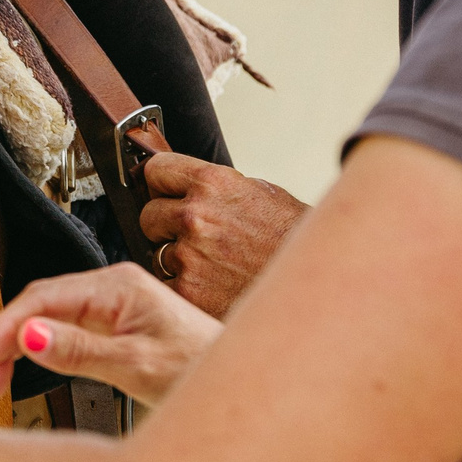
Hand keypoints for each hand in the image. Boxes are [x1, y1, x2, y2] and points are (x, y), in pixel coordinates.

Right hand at [0, 263, 221, 407]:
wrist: (232, 375)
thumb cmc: (198, 364)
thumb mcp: (135, 363)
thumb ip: (79, 350)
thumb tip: (29, 335)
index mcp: (116, 285)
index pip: (43, 297)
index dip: (8, 327)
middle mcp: (111, 287)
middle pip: (40, 304)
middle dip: (5, 339)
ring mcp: (111, 304)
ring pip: (48, 316)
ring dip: (18, 346)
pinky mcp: (113, 322)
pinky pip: (64, 328)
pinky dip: (39, 348)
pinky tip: (24, 365)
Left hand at [136, 153, 309, 317]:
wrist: (312, 284)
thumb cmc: (291, 239)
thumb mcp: (259, 193)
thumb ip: (217, 189)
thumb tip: (186, 187)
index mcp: (212, 184)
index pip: (155, 170)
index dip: (158, 183)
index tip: (162, 192)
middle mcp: (196, 215)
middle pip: (149, 215)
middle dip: (165, 226)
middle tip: (193, 237)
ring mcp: (189, 255)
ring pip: (157, 253)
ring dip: (176, 260)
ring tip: (211, 265)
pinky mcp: (188, 291)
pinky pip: (166, 285)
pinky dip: (183, 289)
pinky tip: (210, 287)